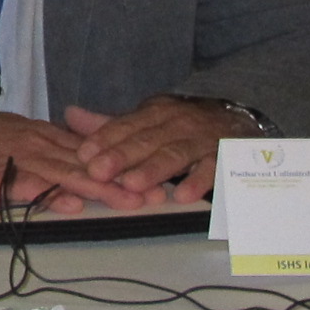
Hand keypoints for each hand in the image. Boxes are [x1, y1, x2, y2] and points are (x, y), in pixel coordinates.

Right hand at [0, 109, 155, 214]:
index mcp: (48, 138)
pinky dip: (51, 195)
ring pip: (66, 175)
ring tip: (127, 201)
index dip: (126, 165)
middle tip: (155, 196)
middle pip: (89, 165)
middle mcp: (41, 147)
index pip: (94, 152)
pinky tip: (71, 205)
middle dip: (124, 181)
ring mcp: (21, 161)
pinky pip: (28, 186)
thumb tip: (86, 163)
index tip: (156, 180)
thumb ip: (54, 150)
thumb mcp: (24, 139)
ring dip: (99, 189)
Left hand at [60, 97, 248, 202]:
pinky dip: (199, 182)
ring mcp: (201, 140)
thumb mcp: (149, 120)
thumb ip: (111, 124)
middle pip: (146, 140)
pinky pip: (212, 170)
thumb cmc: (183, 126)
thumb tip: (70, 115)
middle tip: (97, 171)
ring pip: (175, 155)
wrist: (240, 120)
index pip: (126, 125)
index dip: (104, 139)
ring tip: (131, 184)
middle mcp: (178, 123)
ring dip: (153, 170)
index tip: (83, 154)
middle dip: (121, 155)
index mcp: (156, 113)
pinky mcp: (224, 158)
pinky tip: (183, 196)